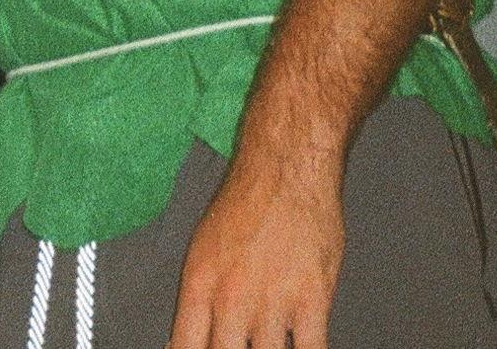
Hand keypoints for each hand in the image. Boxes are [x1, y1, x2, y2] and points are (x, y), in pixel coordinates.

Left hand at [167, 152, 344, 348]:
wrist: (285, 166)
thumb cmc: (247, 202)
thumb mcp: (205, 250)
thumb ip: (199, 304)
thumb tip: (184, 345)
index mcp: (200, 285)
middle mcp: (231, 298)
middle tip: (241, 346)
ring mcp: (272, 301)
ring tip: (267, 344)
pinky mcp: (312, 299)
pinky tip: (303, 347)